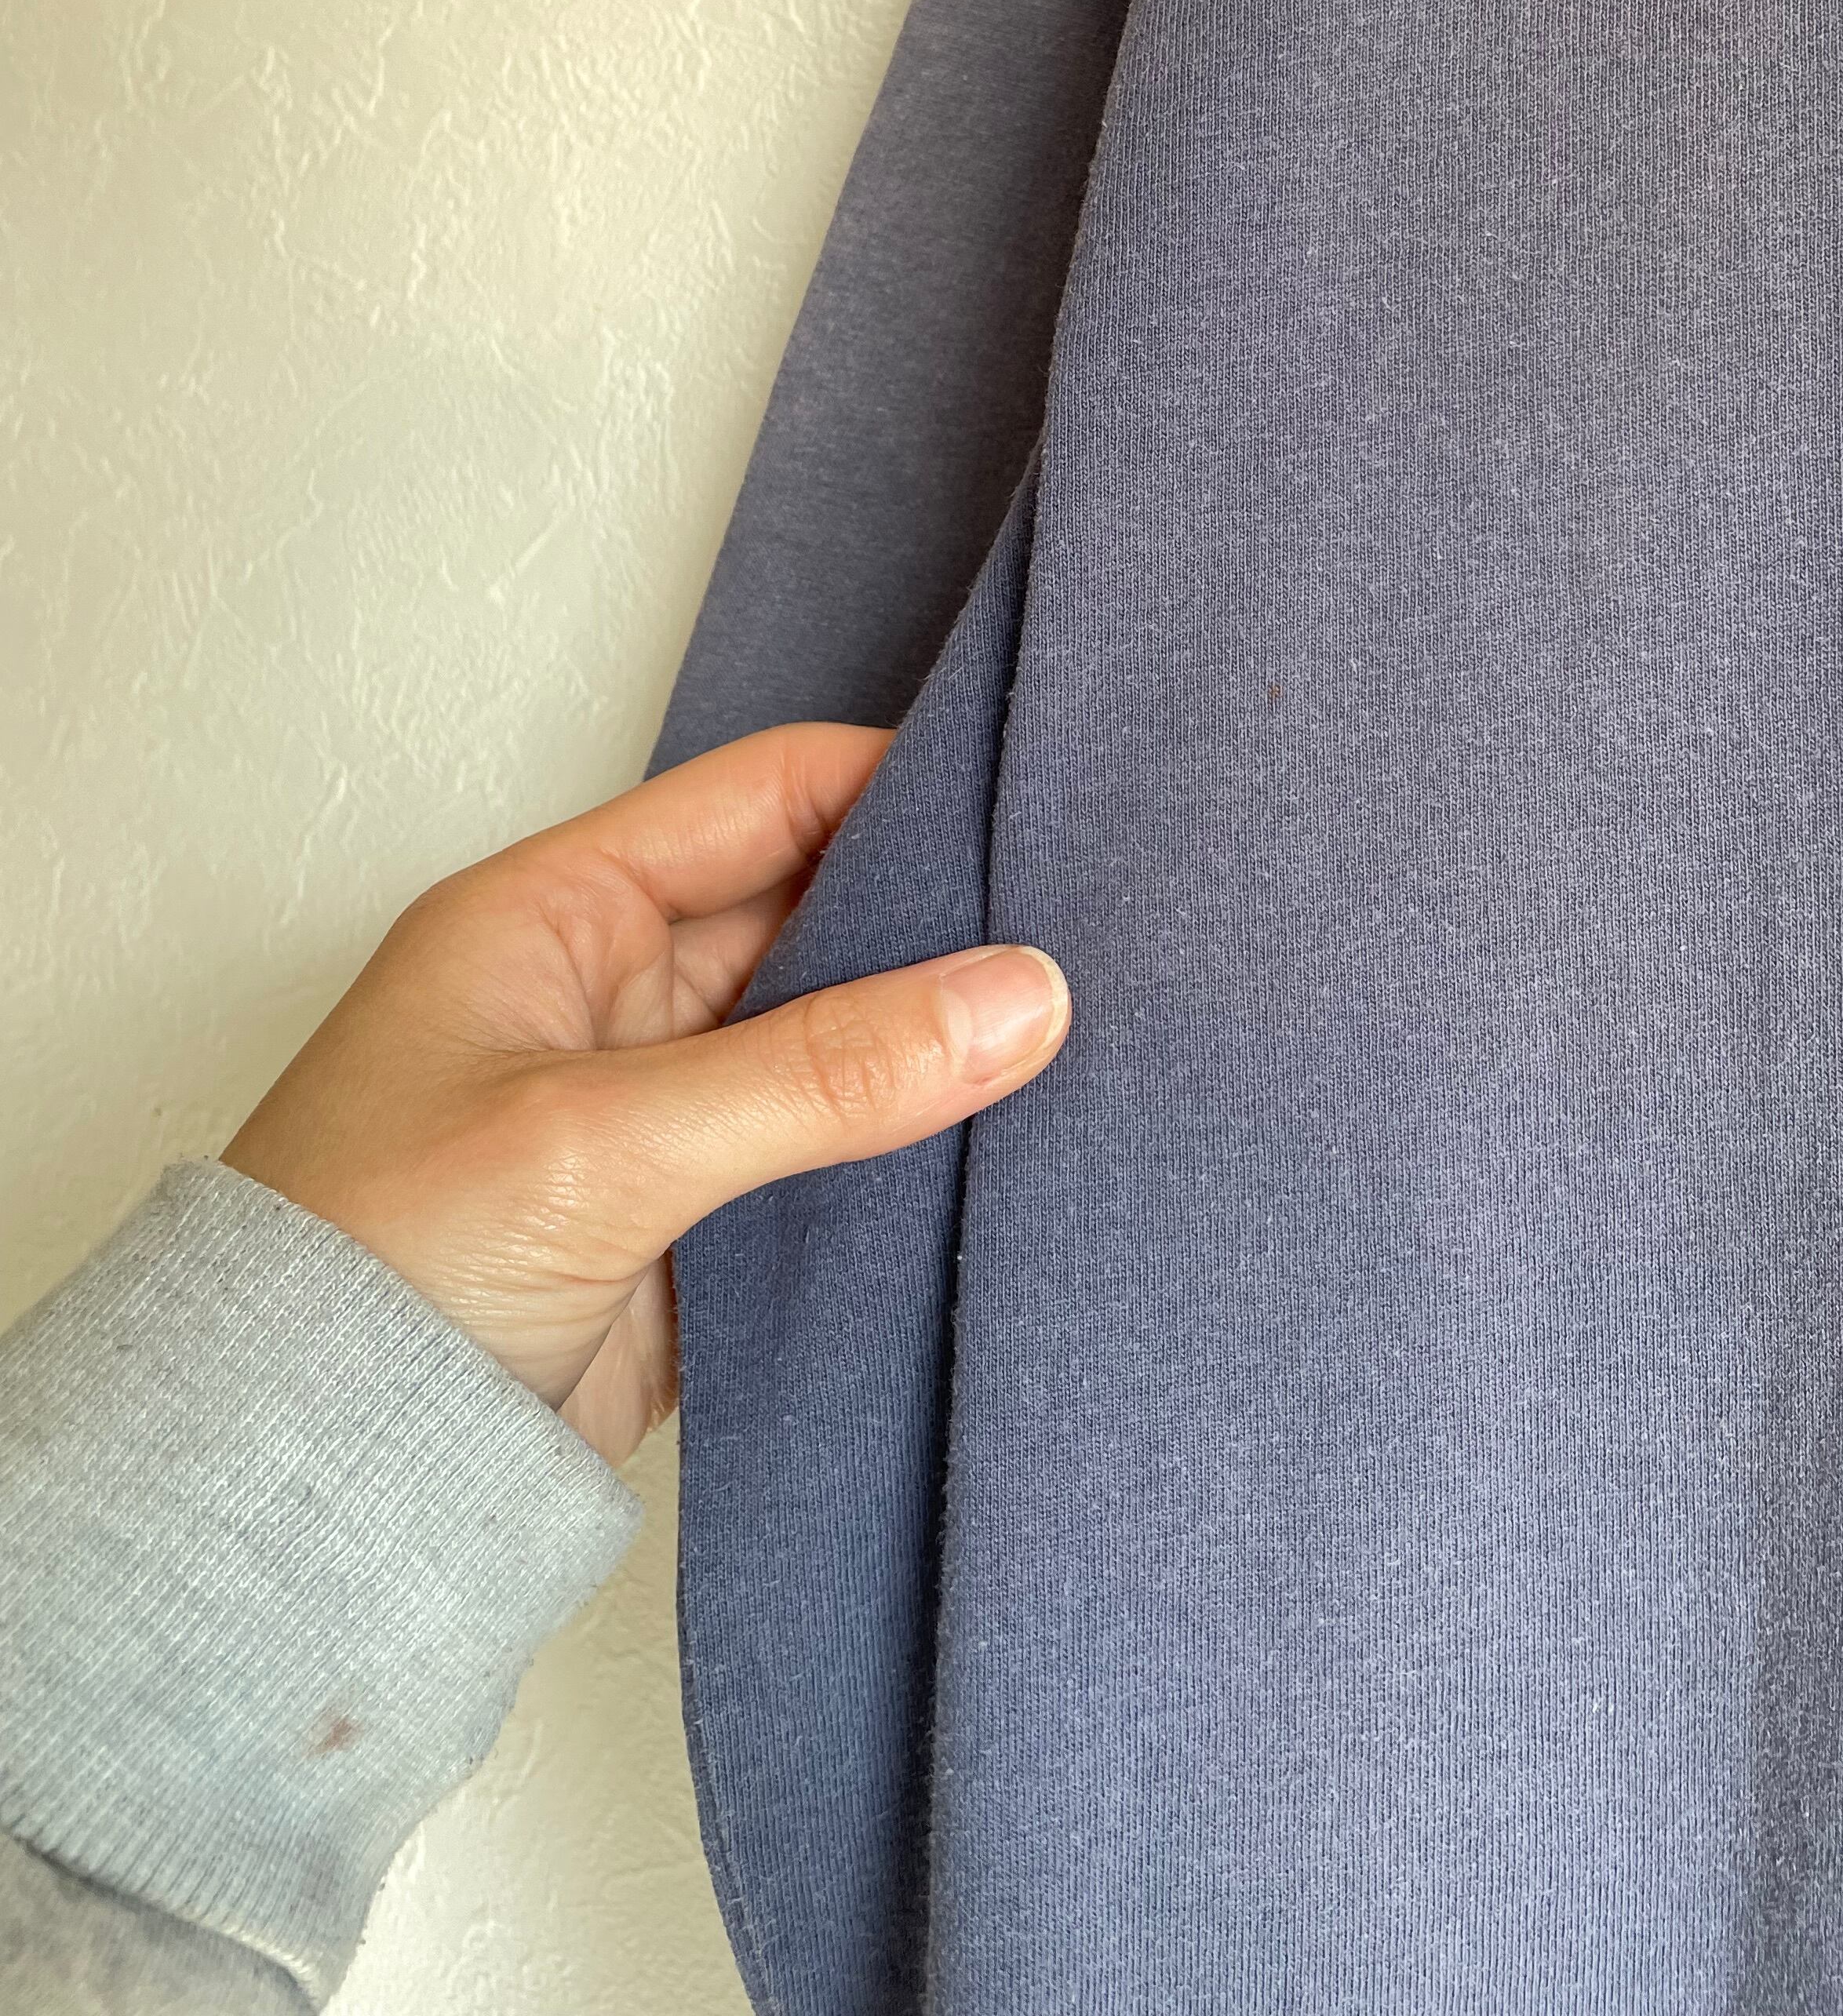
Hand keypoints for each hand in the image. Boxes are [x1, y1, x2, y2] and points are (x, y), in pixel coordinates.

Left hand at [222, 724, 1068, 1463]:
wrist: (299, 1504)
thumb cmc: (372, 1272)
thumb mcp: (605, 1141)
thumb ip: (824, 1071)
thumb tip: (1024, 995)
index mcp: (559, 914)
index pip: (763, 796)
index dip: (897, 783)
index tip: (1035, 801)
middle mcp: (611, 996)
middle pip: (815, 912)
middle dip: (940, 919)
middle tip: (1096, 922)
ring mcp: (654, 1115)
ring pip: (834, 1041)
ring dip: (934, 1042)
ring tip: (1093, 1028)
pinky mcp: (690, 1230)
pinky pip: (826, 1158)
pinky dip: (909, 1152)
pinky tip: (1014, 1144)